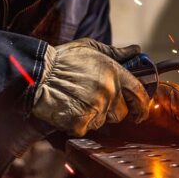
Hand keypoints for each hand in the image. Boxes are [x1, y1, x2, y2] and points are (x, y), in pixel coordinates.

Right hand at [31, 39, 149, 136]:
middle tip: (96, 105)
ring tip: (77, 103)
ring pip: (102, 122)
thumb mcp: (91, 47)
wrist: (37, 73)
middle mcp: (109, 91)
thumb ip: (116, 52)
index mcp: (115, 73)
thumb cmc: (63, 59)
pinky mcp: (80, 122)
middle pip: (121, 113)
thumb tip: (136, 50)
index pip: (139, 94)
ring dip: (93, 117)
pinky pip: (85, 129)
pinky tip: (68, 111)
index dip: (142, 106)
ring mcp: (96, 108)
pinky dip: (77, 125)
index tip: (139, 113)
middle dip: (112, 112)